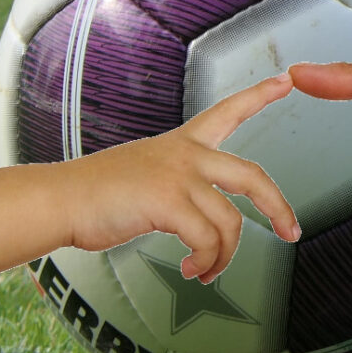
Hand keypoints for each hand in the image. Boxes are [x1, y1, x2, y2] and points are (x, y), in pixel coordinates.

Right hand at [62, 73, 299, 283]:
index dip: (260, 96)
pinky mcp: (167, 201)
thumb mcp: (145, 173)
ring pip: (230, 222)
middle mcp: (185, 154)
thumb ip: (180, 188)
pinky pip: (207, 240)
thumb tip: (205, 226)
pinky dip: (205, 262)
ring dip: (224, 257)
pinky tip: (192, 270)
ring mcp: (177, 175)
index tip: (286, 81)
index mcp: (181, 143)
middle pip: (253, 176)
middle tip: (291, 232)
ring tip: (206, 271)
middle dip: (279, 207)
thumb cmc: (97, 196)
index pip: (228, 111)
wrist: (59, 200)